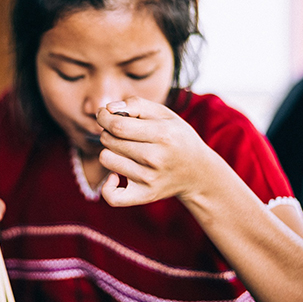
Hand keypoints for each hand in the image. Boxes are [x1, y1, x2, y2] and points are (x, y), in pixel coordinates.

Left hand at [95, 96, 215, 206]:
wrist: (198, 172)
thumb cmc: (176, 138)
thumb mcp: (164, 114)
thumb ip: (136, 104)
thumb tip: (108, 109)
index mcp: (162, 134)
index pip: (117, 125)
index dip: (104, 117)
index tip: (105, 116)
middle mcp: (156, 158)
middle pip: (109, 140)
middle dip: (108, 132)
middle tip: (121, 134)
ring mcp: (149, 179)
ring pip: (107, 160)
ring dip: (110, 152)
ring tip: (124, 152)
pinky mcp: (145, 196)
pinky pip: (112, 196)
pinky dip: (108, 186)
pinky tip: (115, 177)